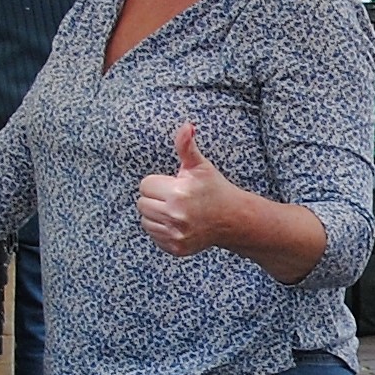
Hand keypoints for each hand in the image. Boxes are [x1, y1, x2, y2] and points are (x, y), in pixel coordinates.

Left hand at [137, 122, 243, 257]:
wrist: (232, 219)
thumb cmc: (214, 189)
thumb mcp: (200, 166)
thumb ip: (186, 146)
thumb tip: (186, 126)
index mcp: (178, 192)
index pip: (145, 185)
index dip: (158, 183)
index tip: (173, 185)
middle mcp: (176, 215)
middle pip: (142, 203)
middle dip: (155, 198)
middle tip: (174, 197)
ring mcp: (176, 234)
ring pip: (145, 220)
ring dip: (156, 215)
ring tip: (175, 210)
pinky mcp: (176, 248)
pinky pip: (154, 236)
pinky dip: (162, 230)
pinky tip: (177, 224)